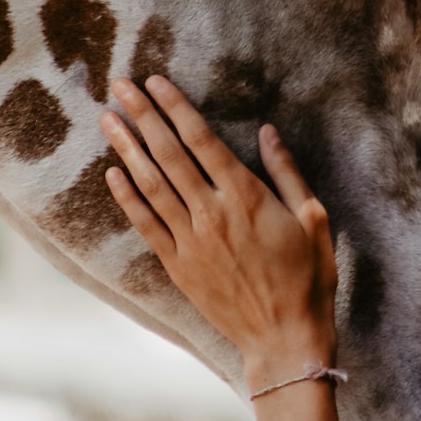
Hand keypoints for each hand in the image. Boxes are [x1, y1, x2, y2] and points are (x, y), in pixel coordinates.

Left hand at [100, 75, 337, 384]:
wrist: (284, 338)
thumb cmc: (308, 278)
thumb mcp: (313, 218)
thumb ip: (286, 172)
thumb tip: (267, 132)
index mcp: (246, 195)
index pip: (201, 139)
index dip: (176, 107)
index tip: (155, 81)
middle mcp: (212, 212)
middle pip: (168, 153)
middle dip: (142, 116)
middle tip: (119, 86)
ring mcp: (191, 240)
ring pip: (150, 184)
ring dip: (126, 148)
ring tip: (106, 119)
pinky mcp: (178, 265)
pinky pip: (146, 224)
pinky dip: (127, 197)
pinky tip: (112, 173)